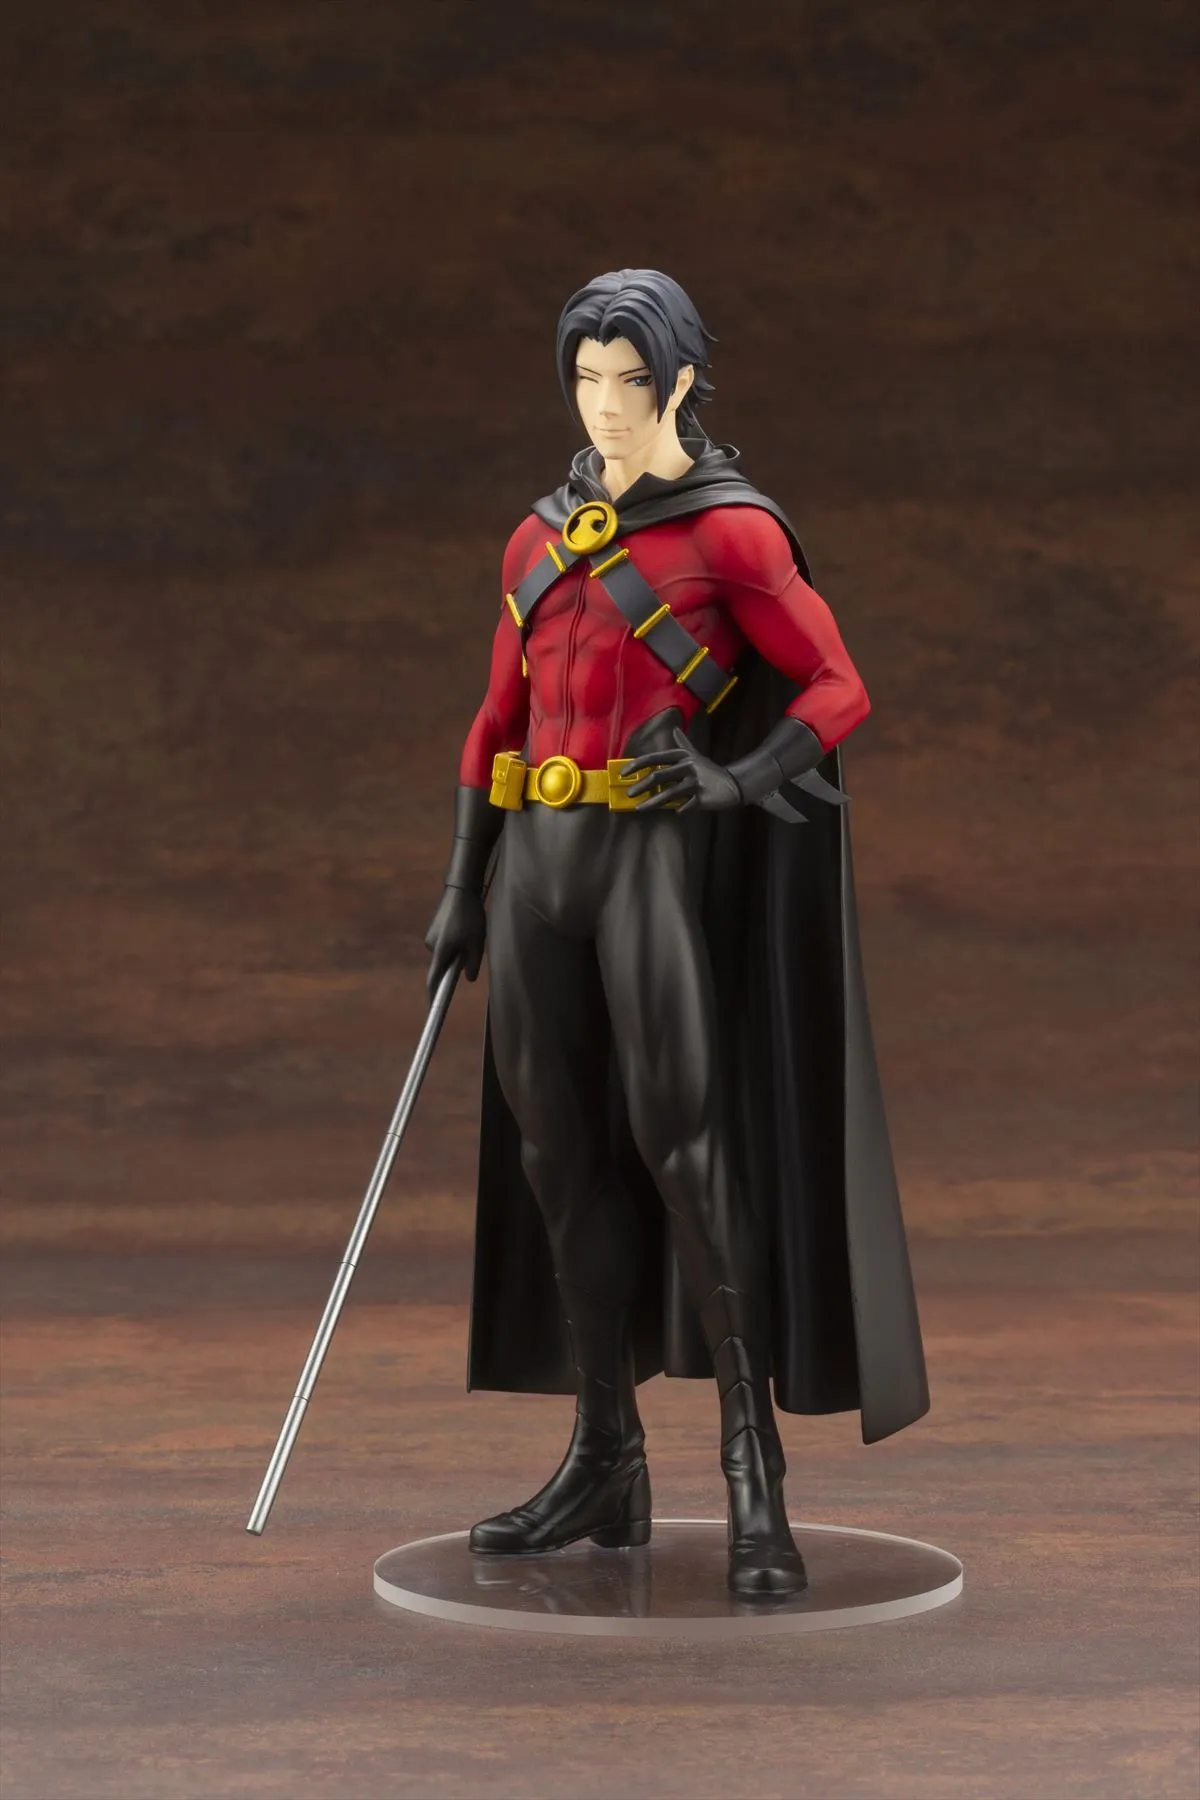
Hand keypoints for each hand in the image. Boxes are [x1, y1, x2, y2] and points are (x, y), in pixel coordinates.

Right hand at [424, 884, 486, 999]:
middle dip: (456, 964)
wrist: (460, 887)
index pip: (434, 980)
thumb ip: (473, 963)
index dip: (433, 996)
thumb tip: (468, 979)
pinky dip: (454, 942)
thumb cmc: (470, 916)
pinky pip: (444, 942)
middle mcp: (431, 945)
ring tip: (472, 933)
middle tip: (473, 950)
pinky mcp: (433, 927)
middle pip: (443, 965)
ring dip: (457, 950)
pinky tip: (465, 927)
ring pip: (445, 952)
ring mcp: (431, 935)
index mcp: (440, 951)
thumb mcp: (477, 942)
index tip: (433, 1010)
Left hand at [622, 727, 742, 812]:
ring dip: (653, 803)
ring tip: (640, 809)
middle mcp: (688, 767)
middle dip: (641, 786)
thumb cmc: (710, 771)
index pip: (655, 758)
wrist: (735, 784)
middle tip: (629, 794)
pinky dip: (680, 810)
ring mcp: (696, 783)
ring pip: (669, 794)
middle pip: (659, 776)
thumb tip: (675, 729)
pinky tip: (678, 812)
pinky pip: (686, 807)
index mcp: (683, 757)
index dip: (638, 764)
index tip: (624, 772)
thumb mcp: (696, 755)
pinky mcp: (703, 799)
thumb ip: (683, 744)